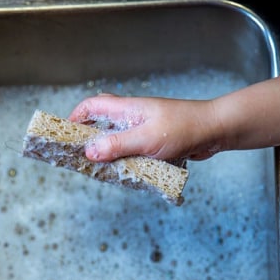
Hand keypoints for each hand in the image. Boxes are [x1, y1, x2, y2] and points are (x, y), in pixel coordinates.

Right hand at [69, 93, 223, 161]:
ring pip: (116, 141)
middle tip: (79, 158)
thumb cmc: (184, 128)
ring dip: (107, 154)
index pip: (93, 106)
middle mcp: (132, 118)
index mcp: (127, 109)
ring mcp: (142, 130)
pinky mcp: (152, 143)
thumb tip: (89, 151)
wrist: (214, 131)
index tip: (65, 135)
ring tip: (99, 170)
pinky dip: (124, 161)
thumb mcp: (146, 139)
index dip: (76, 117)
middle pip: (101, 124)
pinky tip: (123, 174)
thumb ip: (117, 145)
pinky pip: (131, 152)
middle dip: (88, 139)